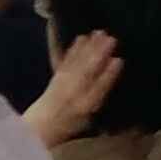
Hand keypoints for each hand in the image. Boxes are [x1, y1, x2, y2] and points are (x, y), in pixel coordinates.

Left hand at [28, 30, 119, 149]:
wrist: (41, 127)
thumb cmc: (70, 123)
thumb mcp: (89, 118)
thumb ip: (100, 97)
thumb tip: (113, 74)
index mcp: (85, 106)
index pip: (99, 89)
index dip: (109, 75)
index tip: (119, 60)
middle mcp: (73, 94)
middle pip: (87, 71)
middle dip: (99, 54)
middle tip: (110, 37)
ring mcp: (63, 85)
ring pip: (77, 63)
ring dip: (88, 47)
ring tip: (98, 33)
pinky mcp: (56, 78)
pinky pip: (65, 61)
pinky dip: (73, 50)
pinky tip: (80, 39)